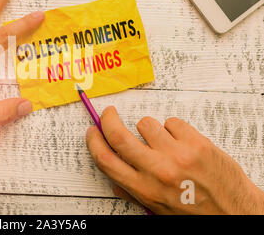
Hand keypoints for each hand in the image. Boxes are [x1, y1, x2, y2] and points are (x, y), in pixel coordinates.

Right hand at [86, 106, 263, 213]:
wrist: (235, 213)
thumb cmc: (196, 213)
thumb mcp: (157, 209)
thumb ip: (133, 193)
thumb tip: (113, 178)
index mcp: (144, 189)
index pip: (106, 160)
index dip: (94, 141)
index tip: (93, 131)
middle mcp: (157, 171)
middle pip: (119, 135)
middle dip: (109, 119)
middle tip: (109, 114)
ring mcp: (177, 155)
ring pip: (146, 123)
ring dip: (148, 128)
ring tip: (161, 141)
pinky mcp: (196, 143)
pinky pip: (172, 122)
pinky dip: (173, 129)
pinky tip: (181, 142)